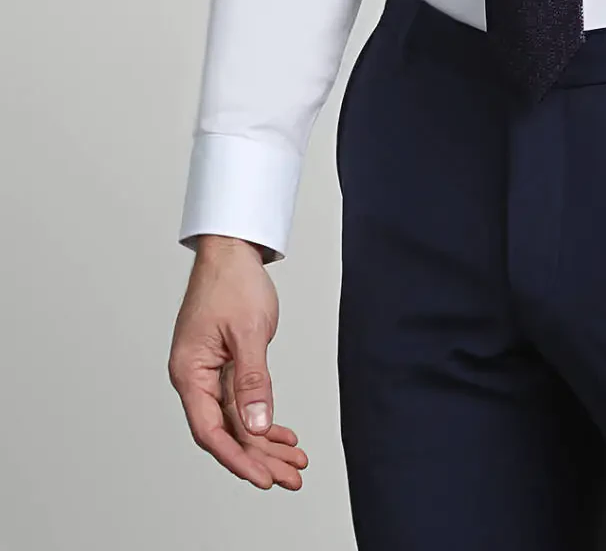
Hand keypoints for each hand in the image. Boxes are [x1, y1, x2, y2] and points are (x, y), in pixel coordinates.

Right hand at [168, 235, 308, 489]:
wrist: (232, 249)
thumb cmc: (232, 281)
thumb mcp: (249, 331)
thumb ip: (252, 381)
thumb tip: (256, 425)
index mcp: (190, 372)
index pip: (211, 431)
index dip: (238, 458)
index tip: (264, 478)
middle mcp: (195, 378)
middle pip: (227, 431)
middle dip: (259, 457)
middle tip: (291, 477)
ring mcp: (209, 373)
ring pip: (237, 420)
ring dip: (265, 442)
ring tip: (295, 462)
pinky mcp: (224, 365)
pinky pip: (242, 402)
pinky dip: (263, 418)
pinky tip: (283, 435)